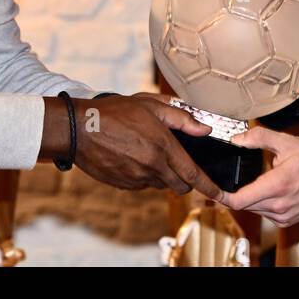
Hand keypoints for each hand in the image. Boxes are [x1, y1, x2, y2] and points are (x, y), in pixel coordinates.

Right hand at [44, 93, 223, 198]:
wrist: (78, 128)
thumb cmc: (114, 112)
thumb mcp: (150, 105)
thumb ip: (181, 118)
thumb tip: (204, 129)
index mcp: (162, 147)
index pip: (193, 174)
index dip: (209, 186)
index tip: (220, 194)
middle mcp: (152, 167)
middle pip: (179, 186)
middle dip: (184, 179)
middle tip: (177, 162)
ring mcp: (136, 178)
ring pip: (160, 184)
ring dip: (161, 175)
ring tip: (145, 151)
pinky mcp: (123, 185)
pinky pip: (141, 185)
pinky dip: (143, 175)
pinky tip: (131, 157)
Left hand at [224, 126, 298, 225]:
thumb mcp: (288, 142)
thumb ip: (259, 137)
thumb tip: (237, 138)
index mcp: (276, 186)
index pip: (238, 200)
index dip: (221, 194)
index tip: (213, 187)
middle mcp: (278, 206)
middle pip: (244, 204)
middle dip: (236, 191)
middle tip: (234, 177)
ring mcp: (283, 216)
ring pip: (254, 209)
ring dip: (251, 196)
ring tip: (261, 179)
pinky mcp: (288, 220)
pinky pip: (266, 213)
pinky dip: (263, 202)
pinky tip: (271, 189)